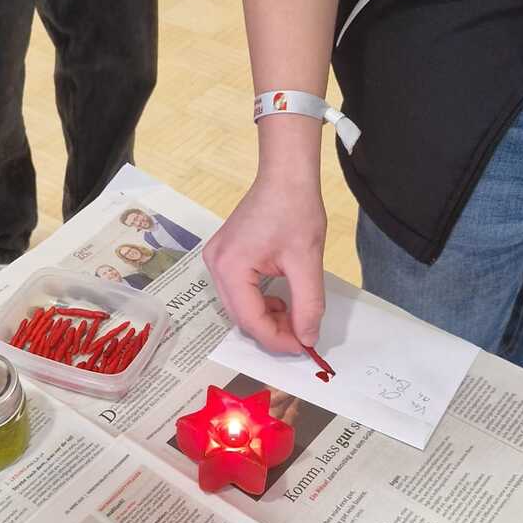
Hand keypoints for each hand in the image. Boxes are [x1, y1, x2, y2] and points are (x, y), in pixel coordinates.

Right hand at [204, 170, 326, 352]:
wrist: (285, 175)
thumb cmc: (295, 209)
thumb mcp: (306, 261)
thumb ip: (307, 304)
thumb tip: (307, 339)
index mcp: (230, 267)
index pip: (250, 320)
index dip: (277, 339)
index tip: (304, 347)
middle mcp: (215, 266)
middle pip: (240, 317)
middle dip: (272, 330)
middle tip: (301, 335)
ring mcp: (216, 260)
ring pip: (239, 306)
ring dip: (266, 317)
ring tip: (294, 314)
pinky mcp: (224, 255)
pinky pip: (239, 291)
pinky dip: (260, 301)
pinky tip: (280, 298)